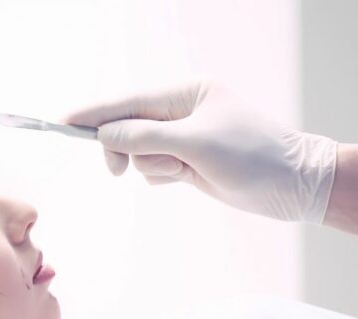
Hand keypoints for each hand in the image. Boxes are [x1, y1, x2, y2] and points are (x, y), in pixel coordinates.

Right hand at [65, 81, 337, 222]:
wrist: (295, 186)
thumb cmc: (254, 157)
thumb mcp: (197, 143)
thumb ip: (147, 136)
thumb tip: (107, 133)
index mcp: (187, 93)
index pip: (129, 101)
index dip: (94, 113)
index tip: (62, 121)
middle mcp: (183, 112)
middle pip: (129, 128)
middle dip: (127, 149)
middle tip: (118, 170)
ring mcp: (185, 139)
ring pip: (140, 154)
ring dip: (154, 168)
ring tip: (186, 172)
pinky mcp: (189, 163)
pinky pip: (154, 170)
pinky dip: (163, 177)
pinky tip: (188, 179)